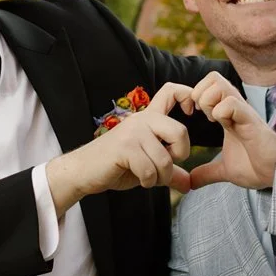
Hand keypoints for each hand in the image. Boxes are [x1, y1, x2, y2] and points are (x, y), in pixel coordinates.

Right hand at [46, 91, 192, 214]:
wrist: (84, 171)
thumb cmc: (117, 166)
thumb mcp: (148, 166)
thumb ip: (169, 171)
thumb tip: (190, 184)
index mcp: (149, 118)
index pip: (171, 91)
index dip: (188, 96)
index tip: (191, 112)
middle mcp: (142, 119)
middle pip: (180, 132)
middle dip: (180, 155)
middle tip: (167, 164)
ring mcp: (132, 132)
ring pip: (164, 159)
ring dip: (160, 177)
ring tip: (148, 178)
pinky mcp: (124, 148)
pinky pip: (149, 169)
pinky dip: (148, 181)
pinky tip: (139, 179)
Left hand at [186, 74, 275, 191]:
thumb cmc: (255, 167)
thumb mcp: (224, 170)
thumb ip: (207, 173)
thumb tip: (191, 182)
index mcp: (227, 114)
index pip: (208, 85)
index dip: (194, 96)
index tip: (191, 115)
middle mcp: (235, 107)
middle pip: (213, 77)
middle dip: (199, 93)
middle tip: (200, 114)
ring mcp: (243, 112)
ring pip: (220, 84)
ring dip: (209, 100)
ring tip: (211, 119)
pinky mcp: (251, 121)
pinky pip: (231, 103)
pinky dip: (220, 111)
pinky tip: (222, 125)